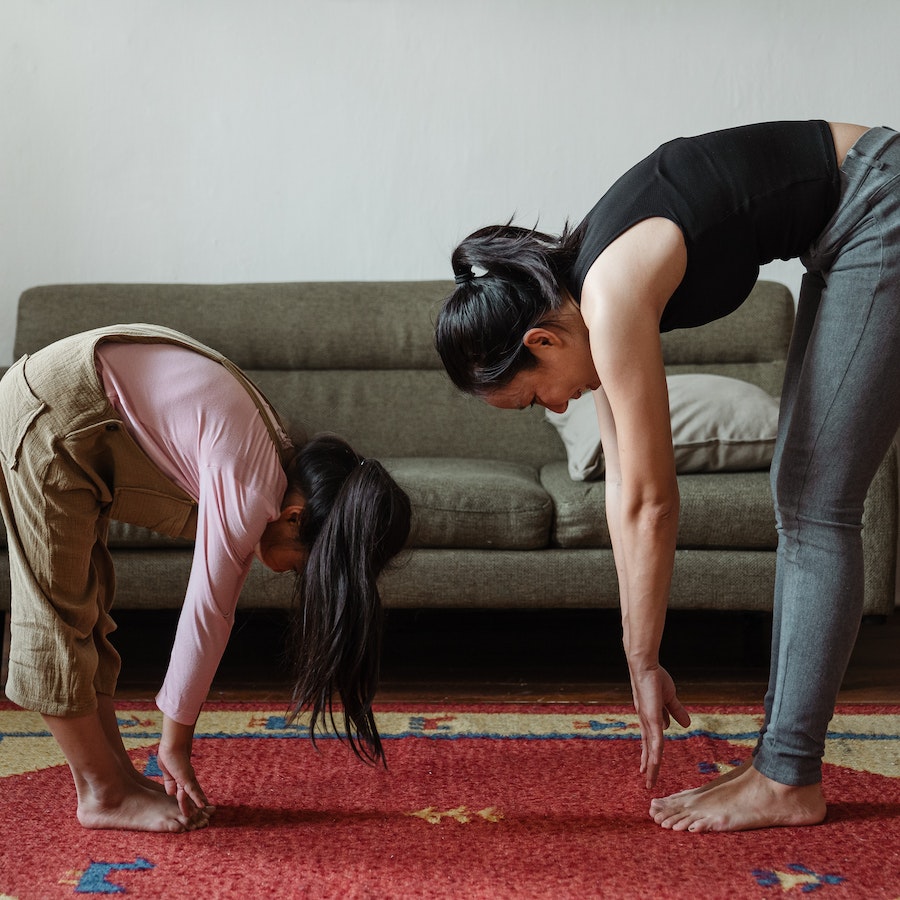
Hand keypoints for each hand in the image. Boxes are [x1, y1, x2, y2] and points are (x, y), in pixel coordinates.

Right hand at [158, 716, 214, 824]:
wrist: (172, 744)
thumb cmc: (169, 753)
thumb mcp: (167, 772)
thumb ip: (169, 782)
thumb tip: (171, 794)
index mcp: (181, 777)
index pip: (186, 791)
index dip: (189, 799)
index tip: (193, 806)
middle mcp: (187, 779)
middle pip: (192, 794)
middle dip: (196, 804)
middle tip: (202, 813)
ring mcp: (188, 779)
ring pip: (192, 796)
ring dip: (196, 806)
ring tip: (202, 814)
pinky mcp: (187, 778)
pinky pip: (192, 791)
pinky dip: (197, 799)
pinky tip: (202, 806)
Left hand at [629, 664, 690, 788]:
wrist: (645, 667)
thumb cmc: (654, 679)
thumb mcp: (669, 699)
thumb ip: (676, 711)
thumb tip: (686, 724)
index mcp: (649, 720)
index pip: (650, 743)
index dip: (649, 756)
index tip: (647, 769)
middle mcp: (646, 723)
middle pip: (648, 750)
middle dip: (649, 767)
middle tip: (648, 783)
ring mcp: (648, 721)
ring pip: (651, 749)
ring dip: (651, 765)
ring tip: (649, 781)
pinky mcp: (650, 717)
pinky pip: (655, 738)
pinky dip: (655, 752)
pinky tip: (655, 763)